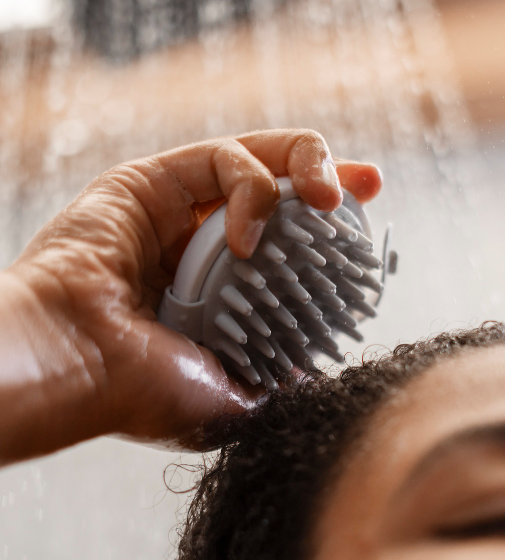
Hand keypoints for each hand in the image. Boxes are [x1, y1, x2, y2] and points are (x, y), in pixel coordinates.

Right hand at [0, 130, 381, 464]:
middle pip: (277, 190)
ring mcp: (174, 212)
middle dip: (329, 178)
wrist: (80, 368)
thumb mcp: (232, 400)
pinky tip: (250, 235)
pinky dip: (252, 187)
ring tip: (327, 203)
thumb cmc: (140, 393)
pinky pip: (220, 159)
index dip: (330, 237)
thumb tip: (310, 375)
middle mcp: (196, 248)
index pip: (285, 250)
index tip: (370, 239)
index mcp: (215, 296)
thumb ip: (272, 382)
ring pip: (254, 160)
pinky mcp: (150, 181)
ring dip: (304, 168)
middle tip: (365, 186)